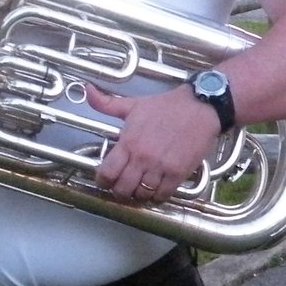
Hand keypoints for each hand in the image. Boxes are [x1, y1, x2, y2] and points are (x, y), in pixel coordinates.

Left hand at [85, 83, 221, 200]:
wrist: (200, 107)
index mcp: (128, 142)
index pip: (107, 173)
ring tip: (141, 186)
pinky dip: (158, 195)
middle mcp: (142, 158)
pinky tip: (158, 187)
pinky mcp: (178, 173)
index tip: (106, 180)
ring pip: (142, 194)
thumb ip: (107, 104)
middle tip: (124, 186)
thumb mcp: (133, 104)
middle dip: (120, 190)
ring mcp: (161, 167)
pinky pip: (163, 195)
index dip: (103, 181)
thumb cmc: (166, 106)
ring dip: (140, 193)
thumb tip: (86, 89)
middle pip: (122, 189)